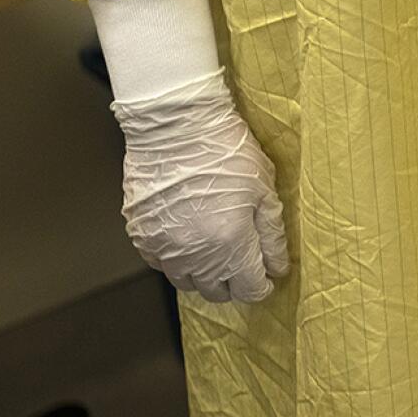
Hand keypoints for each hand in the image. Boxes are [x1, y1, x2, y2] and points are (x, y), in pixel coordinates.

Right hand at [113, 70, 288, 302]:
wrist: (176, 124)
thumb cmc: (225, 150)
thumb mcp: (264, 191)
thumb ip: (272, 236)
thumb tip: (277, 267)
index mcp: (230, 245)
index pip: (250, 290)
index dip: (262, 285)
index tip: (265, 275)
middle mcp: (194, 255)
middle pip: (216, 292)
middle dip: (233, 282)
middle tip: (240, 260)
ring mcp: (164, 246)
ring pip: (186, 282)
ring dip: (202, 273)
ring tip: (212, 249)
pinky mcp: (141, 234)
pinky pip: (160, 262)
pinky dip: (175, 257)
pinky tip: (186, 235)